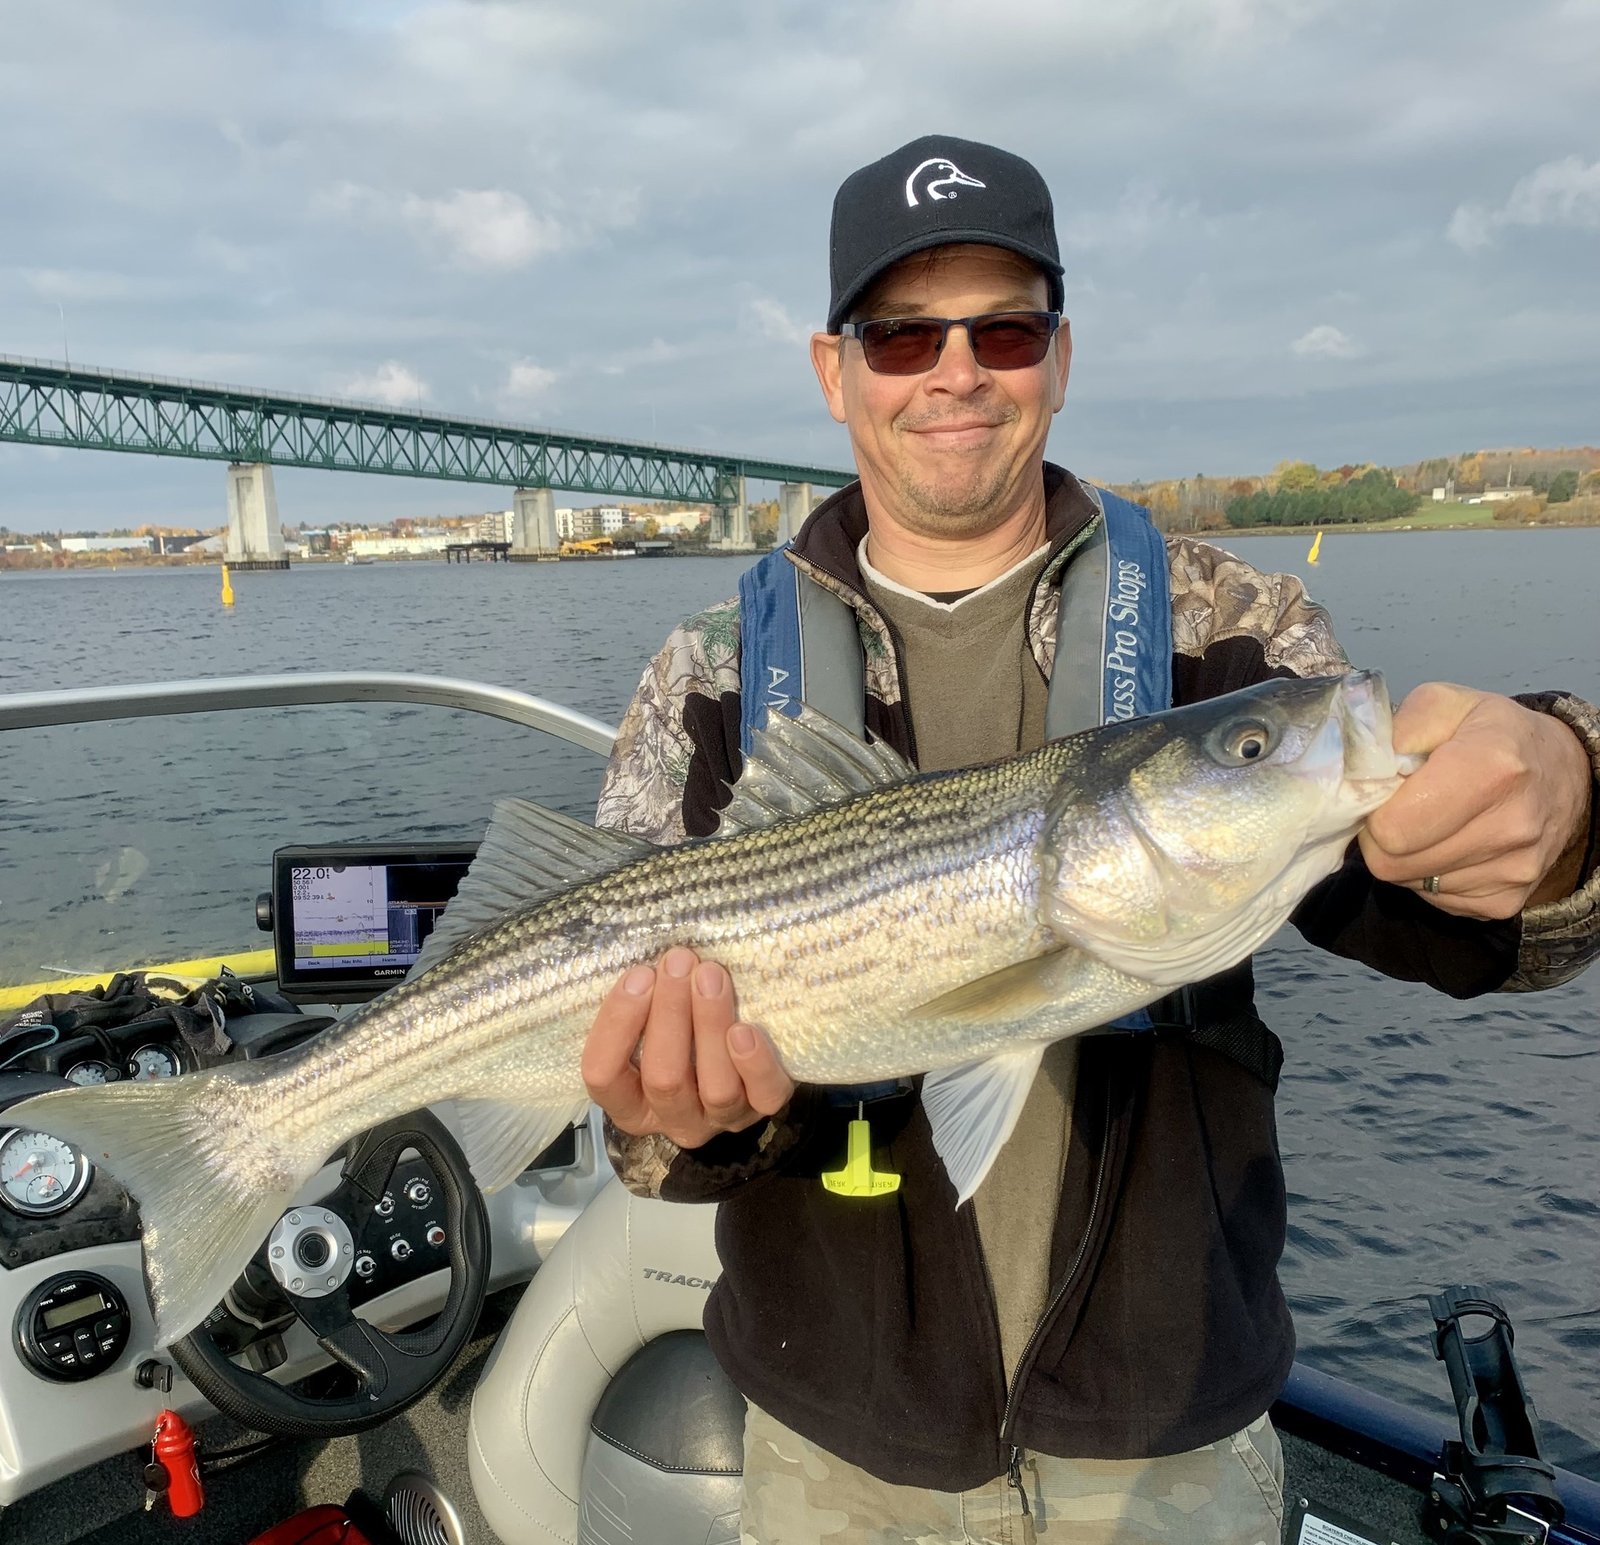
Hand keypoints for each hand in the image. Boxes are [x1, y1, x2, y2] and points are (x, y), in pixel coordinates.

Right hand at [580, 947, 794, 1148]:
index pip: (604, 1076)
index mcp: (629, 1100)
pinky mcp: (761, 1110)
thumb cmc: (679, 1023)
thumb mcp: (649, 1017)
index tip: (639, 975)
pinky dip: (755, 1064)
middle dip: (670, 1014)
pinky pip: (763, 1097)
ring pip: (715, 1087)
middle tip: (679, 961)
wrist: (741, 1050)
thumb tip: (650, 958)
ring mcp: (718, 1119)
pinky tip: (747, 1029)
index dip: (617, 1025)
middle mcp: (672, 1117)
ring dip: (711, 1025)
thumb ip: (643, 998)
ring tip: (711, 976)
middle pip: (664, 1079)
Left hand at [1359, 683, 1591, 918]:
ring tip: (1428, 823)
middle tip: (1399, 809)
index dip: (1373, 811)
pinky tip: (1448, 844)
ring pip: (1410, 882)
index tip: (1385, 794)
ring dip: (1405, 856)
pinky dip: (1429, 875)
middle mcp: (1512, 825)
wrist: (1562, 772)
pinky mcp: (1508, 901)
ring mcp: (1514, 869)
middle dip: (1380, 837)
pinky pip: (1436, 899)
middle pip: (1393, 862)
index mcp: (1492, 768)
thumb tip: (1361, 774)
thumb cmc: (1492, 733)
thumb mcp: (1445, 703)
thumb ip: (1398, 730)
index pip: (1393, 827)